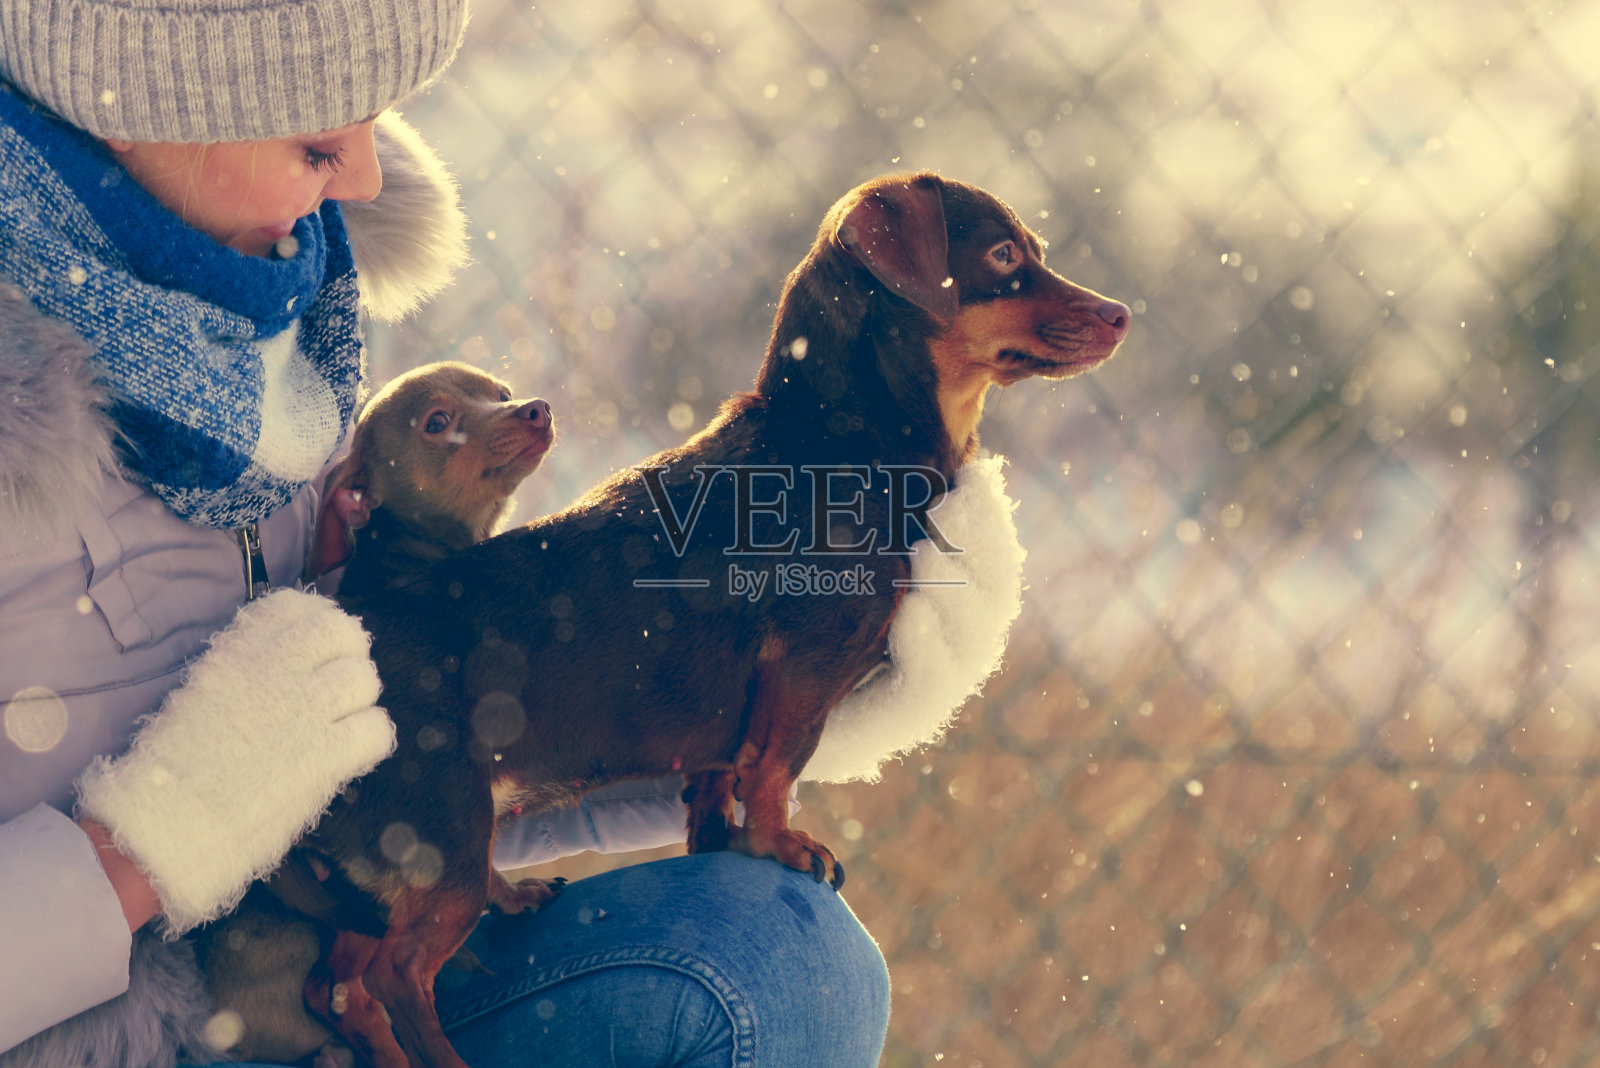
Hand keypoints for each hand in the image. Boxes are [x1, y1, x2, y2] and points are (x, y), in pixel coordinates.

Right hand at [76, 588, 394, 933]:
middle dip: (349, 655)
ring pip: (364, 679)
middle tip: (340, 686)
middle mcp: (276, 670)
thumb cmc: (172, 771)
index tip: (318, 647)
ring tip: (342, 725)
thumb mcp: (201, 696)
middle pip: (342, 632)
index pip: (295, 606)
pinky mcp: (326, 754)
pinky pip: (377, 729)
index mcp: (238, 654)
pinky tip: (348, 757)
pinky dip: (371, 740)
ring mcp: (305, 709)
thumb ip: (244, 672)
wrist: (165, 825)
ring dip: (360, 701)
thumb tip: (287, 668)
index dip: (316, 621)